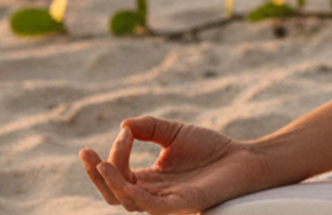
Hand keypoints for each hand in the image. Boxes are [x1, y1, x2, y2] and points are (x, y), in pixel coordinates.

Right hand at [80, 116, 270, 213]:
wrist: (244, 157)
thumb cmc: (211, 148)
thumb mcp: (174, 133)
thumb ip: (149, 128)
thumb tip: (123, 125)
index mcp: (148, 180)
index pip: (117, 175)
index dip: (113, 154)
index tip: (123, 131)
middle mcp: (153, 194)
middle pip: (113, 193)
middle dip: (96, 174)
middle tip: (87, 153)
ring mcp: (167, 201)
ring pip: (128, 201)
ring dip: (112, 183)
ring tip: (103, 164)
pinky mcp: (184, 203)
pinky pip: (153, 207)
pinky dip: (136, 196)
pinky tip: (126, 182)